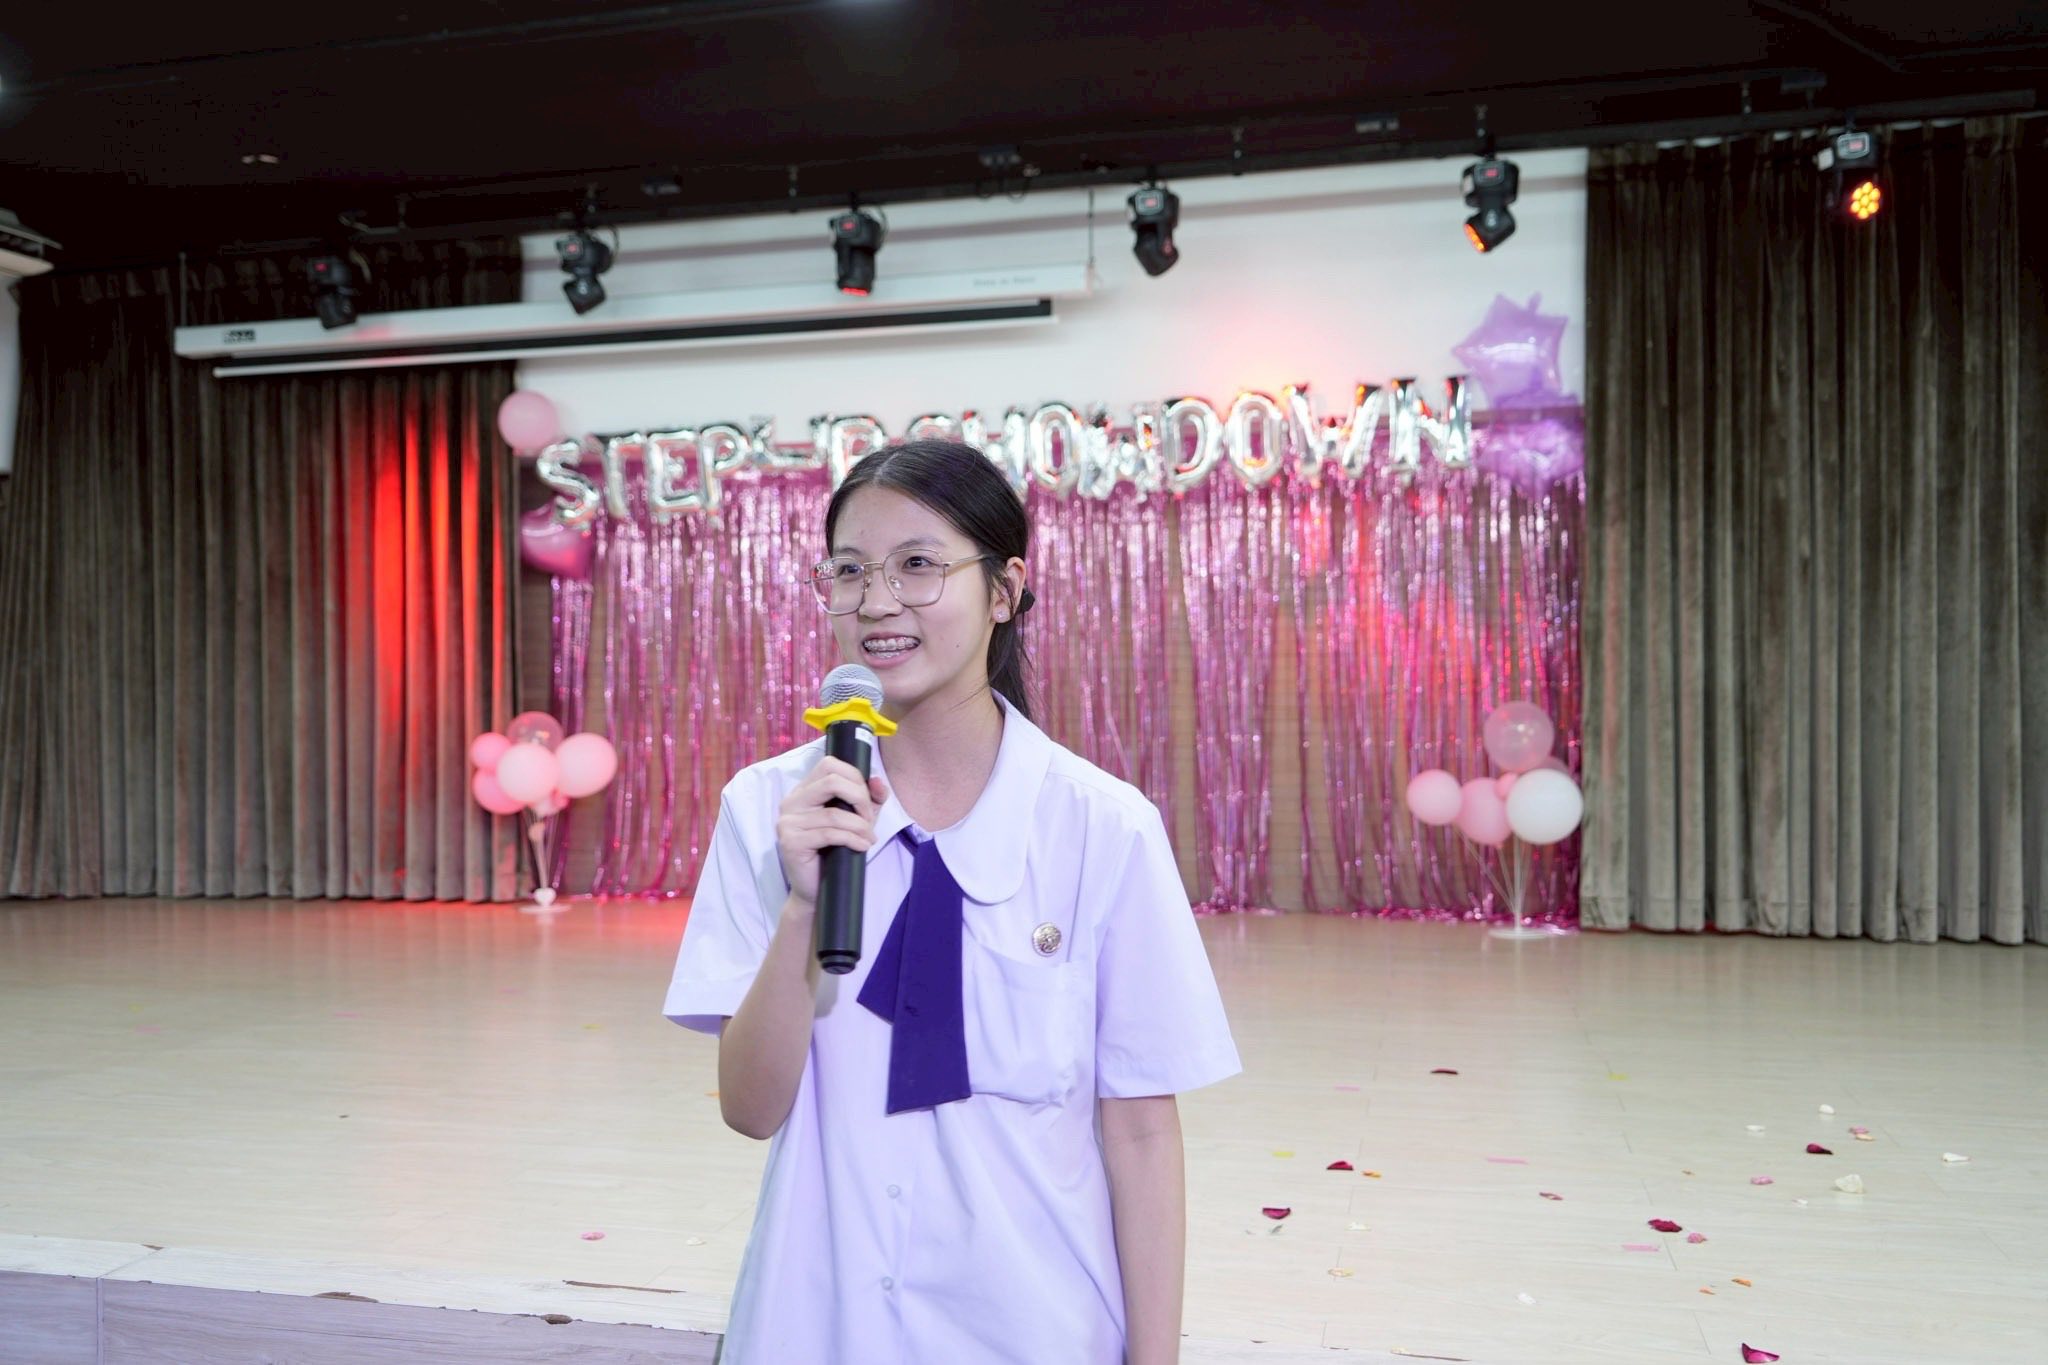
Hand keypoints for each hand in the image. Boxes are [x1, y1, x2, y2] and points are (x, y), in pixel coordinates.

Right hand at [775, 756, 888, 908]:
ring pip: (834, 813)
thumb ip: (870, 798)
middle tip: (869, 819)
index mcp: (803, 791)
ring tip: (869, 838)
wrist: (815, 889)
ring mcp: (788, 822)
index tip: (867, 800)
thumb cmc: (835, 851)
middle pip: (831, 781)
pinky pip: (829, 834)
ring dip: (860, 826)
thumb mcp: (858, 819)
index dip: (854, 777)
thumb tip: (877, 781)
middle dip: (860, 798)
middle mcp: (791, 802)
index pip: (829, 764)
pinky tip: (862, 847)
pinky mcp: (791, 842)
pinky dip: (853, 839)